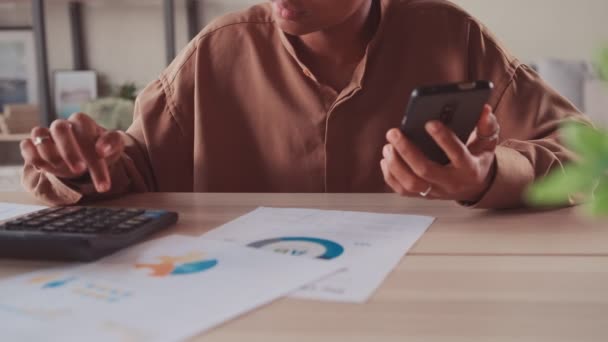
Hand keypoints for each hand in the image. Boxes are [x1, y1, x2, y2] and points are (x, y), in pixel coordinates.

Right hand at [20, 113, 124, 192]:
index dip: (91, 149)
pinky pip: (26, 145)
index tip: (101, 164)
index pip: (84, 127)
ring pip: (39, 134)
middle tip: (80, 170)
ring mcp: (46, 135)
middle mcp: (63, 126)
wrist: (88, 158)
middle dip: (68, 150)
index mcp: (82, 122)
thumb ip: (113, 143)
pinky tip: (43, 169)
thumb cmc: (102, 150)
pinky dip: (31, 155)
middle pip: (58, 128)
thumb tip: (102, 150)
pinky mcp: (33, 146)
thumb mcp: (114, 147)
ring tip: (62, 170)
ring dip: (50, 154)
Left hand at [381, 105, 499, 202]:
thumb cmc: (476, 157)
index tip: (429, 122)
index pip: (457, 154)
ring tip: (388, 146)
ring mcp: (436, 192)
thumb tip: (483, 110)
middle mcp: (452, 183)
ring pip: (411, 184)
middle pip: (425, 170)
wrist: (474, 185)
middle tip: (393, 132)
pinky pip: (402, 191)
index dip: (444, 138)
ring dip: (395, 164)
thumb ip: (487, 126)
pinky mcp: (423, 196)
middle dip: (407, 150)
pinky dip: (390, 176)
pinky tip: (386, 159)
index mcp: (469, 168)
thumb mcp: (488, 142)